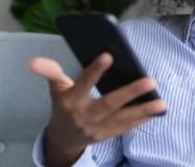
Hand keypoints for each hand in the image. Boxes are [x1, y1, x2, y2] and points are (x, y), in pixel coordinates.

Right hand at [29, 53, 166, 166]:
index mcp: (70, 100)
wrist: (63, 138)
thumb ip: (49, 71)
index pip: (83, 83)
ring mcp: (97, 128)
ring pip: (122, 118)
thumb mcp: (55, 87)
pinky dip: (141, 120)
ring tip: (161, 102)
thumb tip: (33, 60)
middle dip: (130, 92)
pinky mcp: (107, 136)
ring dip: (143, 110)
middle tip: (149, 80)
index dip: (95, 70)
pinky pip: (126, 128)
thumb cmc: (62, 105)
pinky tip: (155, 111)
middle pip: (109, 103)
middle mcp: (84, 115)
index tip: (108, 55)